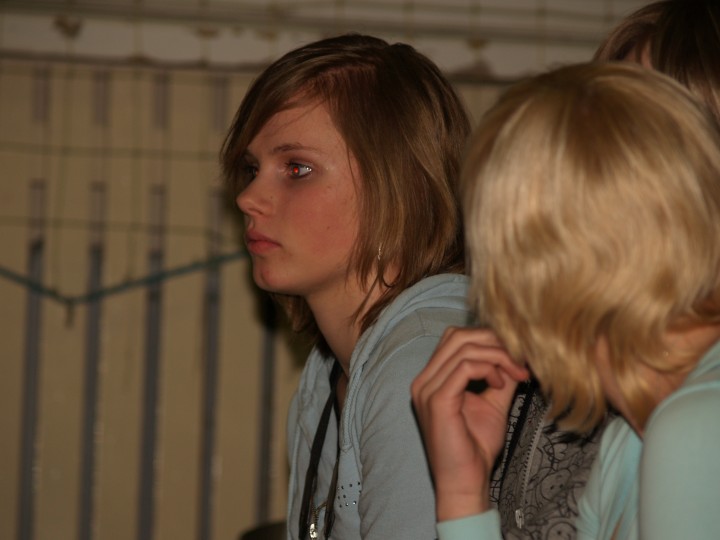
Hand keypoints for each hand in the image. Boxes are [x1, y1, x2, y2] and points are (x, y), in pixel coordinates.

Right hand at [411, 327, 528, 520]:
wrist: (465, 483)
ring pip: (464, 348)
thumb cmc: (475, 448)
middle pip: (458, 336)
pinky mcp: (437, 400)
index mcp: (431, 379)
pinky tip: (501, 383)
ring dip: (498, 355)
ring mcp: (427, 389)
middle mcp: (424, 380)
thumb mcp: (492, 403)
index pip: (456, 339)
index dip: (489, 339)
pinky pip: (465, 367)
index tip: (518, 358)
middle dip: (494, 341)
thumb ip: (500, 376)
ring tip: (516, 374)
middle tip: (521, 359)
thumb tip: (518, 354)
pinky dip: (489, 368)